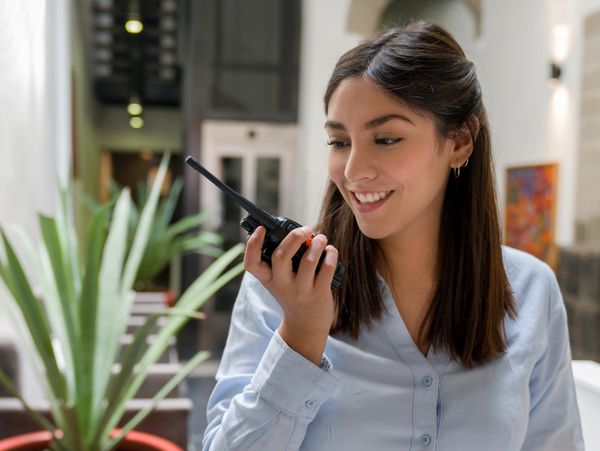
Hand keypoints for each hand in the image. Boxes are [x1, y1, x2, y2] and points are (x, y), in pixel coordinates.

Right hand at [244, 226, 338, 364]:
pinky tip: (330, 250)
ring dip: (317, 243)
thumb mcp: (280, 281)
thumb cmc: (293, 294)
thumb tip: (299, 232)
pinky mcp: (319, 294)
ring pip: (308, 259)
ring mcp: (301, 290)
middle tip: (306, 229)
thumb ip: (283, 260)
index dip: (253, 244)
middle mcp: (282, 285)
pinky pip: (327, 268)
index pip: (251, 263)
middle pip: (280, 256)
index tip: (261, 229)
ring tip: (320, 238)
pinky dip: (331, 254)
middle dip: (294, 237)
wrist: (306, 325)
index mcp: (268, 279)